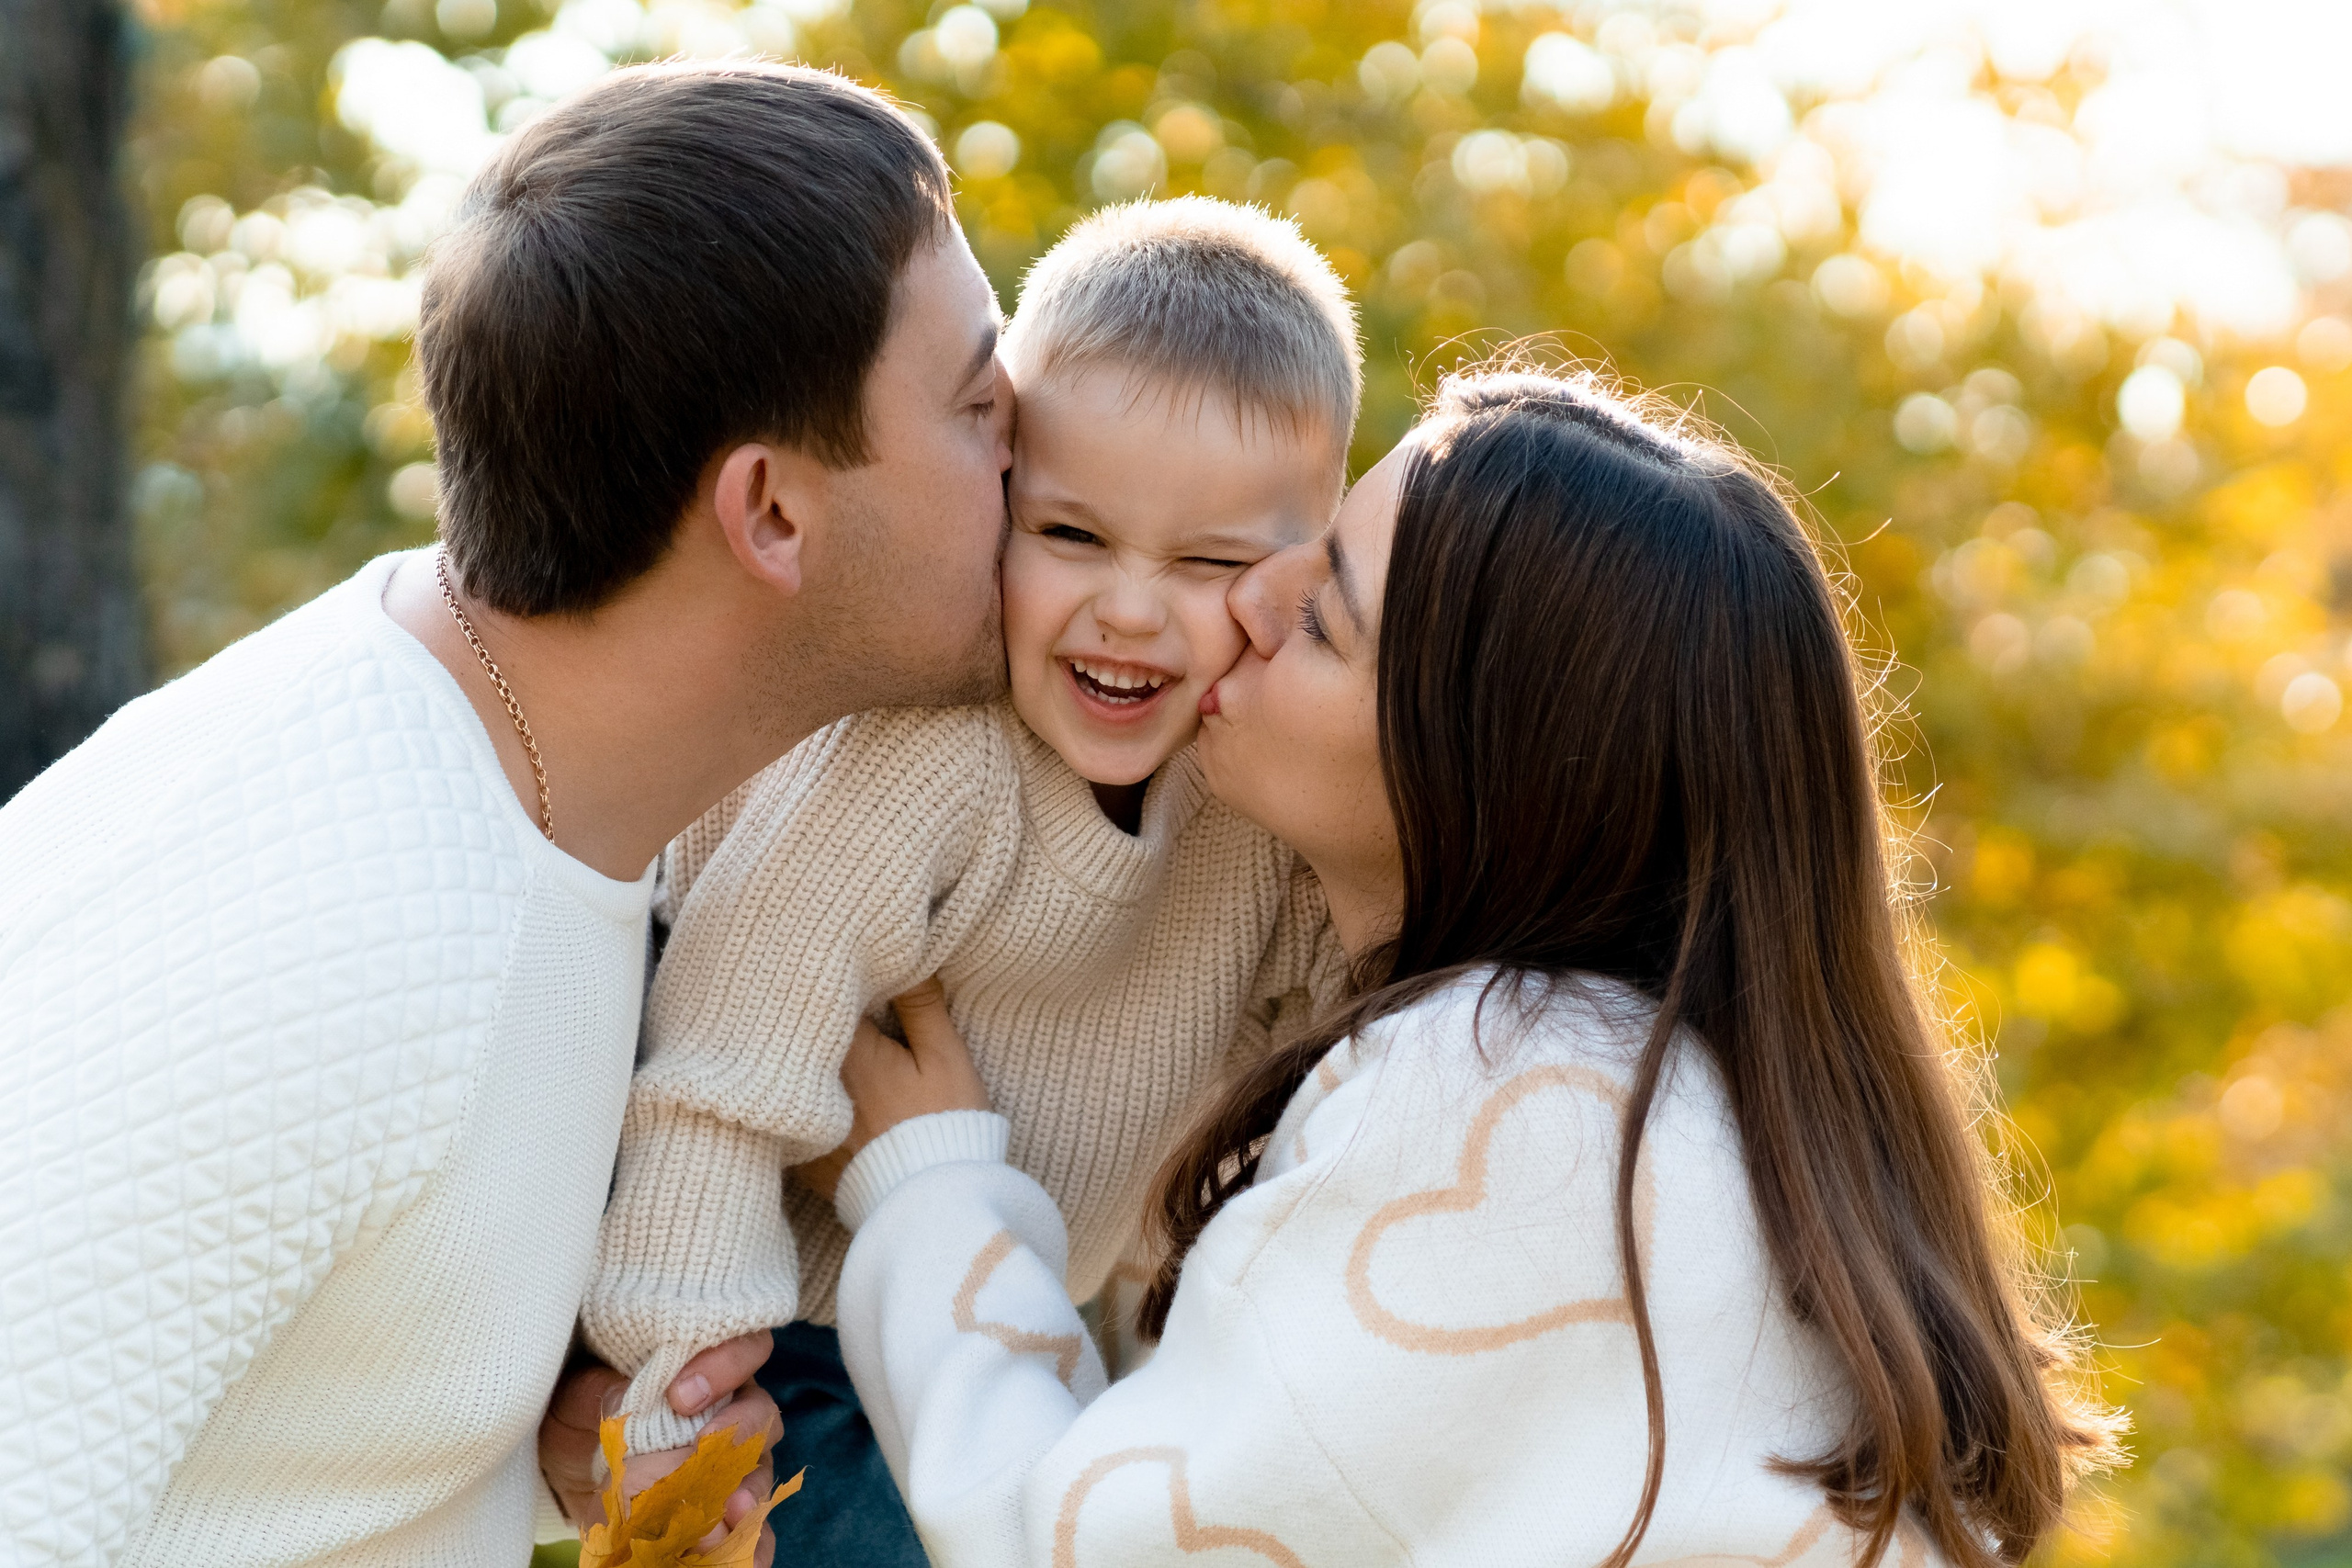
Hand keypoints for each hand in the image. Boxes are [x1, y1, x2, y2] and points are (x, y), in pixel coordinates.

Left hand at [538, 1331, 781, 1565]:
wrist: (570, 1470)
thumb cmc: (580, 1416)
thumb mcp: (574, 1399)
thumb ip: (596, 1391)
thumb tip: (623, 1393)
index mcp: (704, 1367)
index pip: (743, 1348)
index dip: (727, 1364)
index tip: (681, 1395)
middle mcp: (731, 1409)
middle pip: (761, 1410)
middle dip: (740, 1428)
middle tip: (703, 1447)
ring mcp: (733, 1462)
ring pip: (760, 1467)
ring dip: (749, 1489)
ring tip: (730, 1510)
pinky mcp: (725, 1509)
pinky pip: (752, 1525)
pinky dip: (751, 1540)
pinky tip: (738, 1554)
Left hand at [795, 979, 989, 1201]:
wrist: (932, 1205)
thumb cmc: (945, 1125)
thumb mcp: (945, 1058)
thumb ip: (921, 1005)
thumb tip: (906, 957)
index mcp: (848, 1053)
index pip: (822, 1002)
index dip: (832, 984)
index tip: (841, 971)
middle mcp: (814, 1087)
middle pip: (798, 1040)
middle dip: (810, 1022)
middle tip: (817, 1001)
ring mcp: (803, 1126)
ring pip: (789, 1079)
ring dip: (797, 1062)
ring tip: (803, 1042)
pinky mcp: (801, 1161)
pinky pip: (788, 1120)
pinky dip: (796, 1106)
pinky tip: (806, 1097)